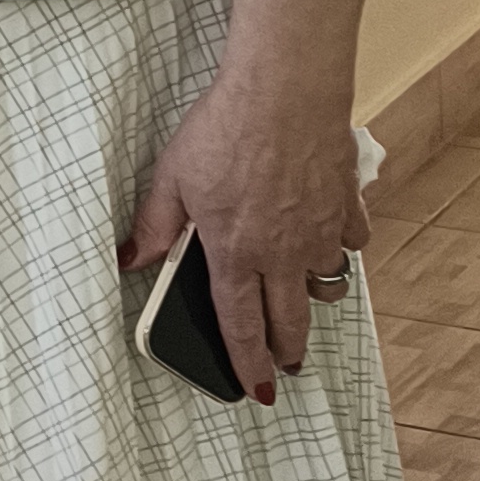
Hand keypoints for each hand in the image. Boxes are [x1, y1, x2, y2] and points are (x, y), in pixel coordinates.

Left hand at [120, 59, 366, 402]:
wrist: (285, 91)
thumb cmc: (225, 128)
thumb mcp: (172, 177)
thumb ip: (154, 226)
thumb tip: (130, 260)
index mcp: (234, 254)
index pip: (240, 326)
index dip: (248, 363)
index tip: (257, 389)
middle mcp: (281, 254)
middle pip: (289, 321)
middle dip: (287, 350)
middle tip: (287, 364)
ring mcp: (318, 232)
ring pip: (324, 284)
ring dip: (313, 297)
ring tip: (303, 297)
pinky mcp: (345, 205)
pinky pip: (350, 242)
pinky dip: (341, 247)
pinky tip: (328, 238)